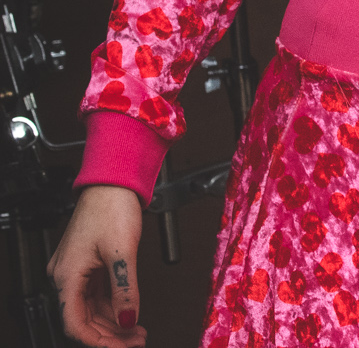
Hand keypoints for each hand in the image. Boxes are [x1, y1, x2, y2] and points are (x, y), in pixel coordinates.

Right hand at [49, 184, 145, 345]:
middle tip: (135, 341)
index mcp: (67, 275)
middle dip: (110, 334)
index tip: (121, 347)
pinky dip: (113, 306)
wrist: (113, 182)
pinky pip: (97, 294)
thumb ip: (125, 289)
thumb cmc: (111, 207)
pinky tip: (129, 313)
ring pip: (92, 308)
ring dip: (113, 322)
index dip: (98, 340)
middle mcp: (66, 275)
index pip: (76, 323)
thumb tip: (129, 319)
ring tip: (137, 331)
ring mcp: (76, 269)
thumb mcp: (123, 252)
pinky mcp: (88, 263)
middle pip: (84, 318)